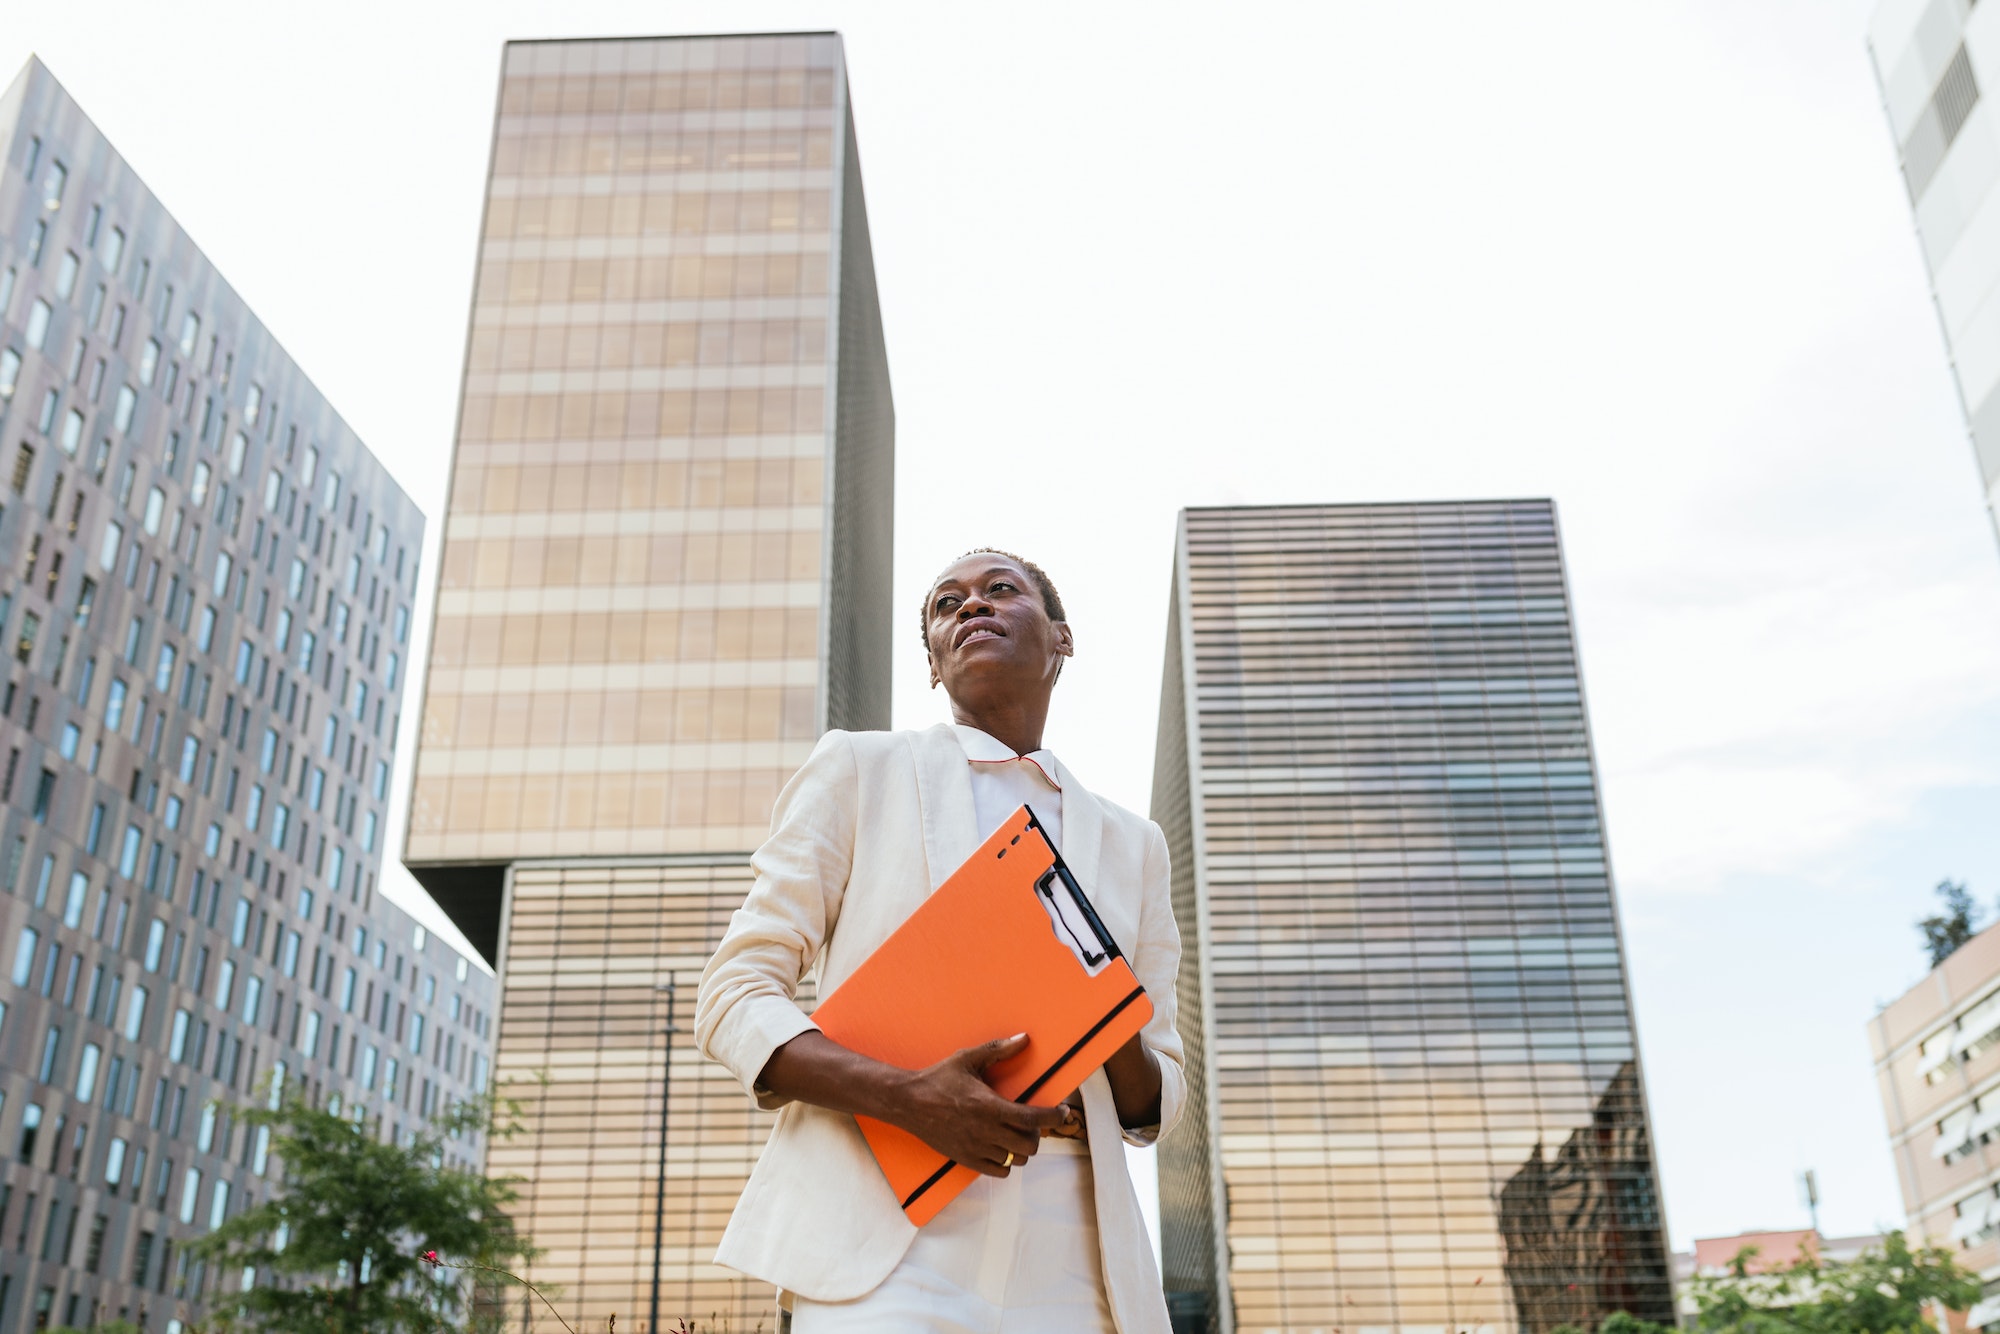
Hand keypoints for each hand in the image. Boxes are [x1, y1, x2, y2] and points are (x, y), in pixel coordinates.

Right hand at [887, 1033, 1070, 1175]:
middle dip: (1038, 1134)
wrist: (908, 1102)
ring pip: (1017, 1160)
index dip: (1055, 1117)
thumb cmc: (938, 1078)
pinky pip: (999, 1171)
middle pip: (1030, 1145)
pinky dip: (1007, 1162)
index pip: (1034, 1119)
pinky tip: (1001, 1147)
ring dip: (1022, 1149)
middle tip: (1034, 1122)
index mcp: (991, 1107)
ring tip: (1017, 1134)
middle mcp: (987, 1132)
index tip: (1063, 1112)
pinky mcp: (967, 1159)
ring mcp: (977, 1148)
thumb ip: (998, 1049)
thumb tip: (1024, 1038)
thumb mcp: (968, 1058)